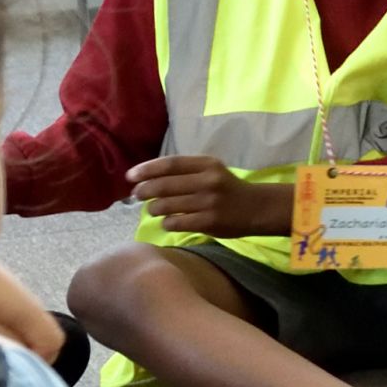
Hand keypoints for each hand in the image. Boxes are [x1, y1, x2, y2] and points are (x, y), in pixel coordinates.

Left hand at [128, 154, 284, 237]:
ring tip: (154, 209)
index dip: (146, 169)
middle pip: (163, 185)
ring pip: (165, 206)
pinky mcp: (209, 222)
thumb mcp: (211, 172)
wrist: (256, 208)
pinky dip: (166, 223)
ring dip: (153, 209)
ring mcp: (208, 202)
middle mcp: (208, 181)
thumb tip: (146, 179)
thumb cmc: (226, 189)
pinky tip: (169, 221)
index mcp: (207, 164)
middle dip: (144, 191)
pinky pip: (174, 223)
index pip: (170, 164)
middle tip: (137, 195)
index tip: (130, 176)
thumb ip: (185, 172)